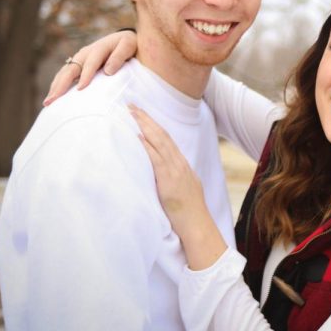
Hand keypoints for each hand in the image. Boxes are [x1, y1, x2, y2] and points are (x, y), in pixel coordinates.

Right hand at [43, 30, 137, 104]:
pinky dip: (57, 85)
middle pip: (70, 69)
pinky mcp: (77, 65)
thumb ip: (119, 56)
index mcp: (98, 49)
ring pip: (64, 73)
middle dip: (61, 85)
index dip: (85, 75)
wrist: (122, 40)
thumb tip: (107, 71)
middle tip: (53, 99)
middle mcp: (84, 54)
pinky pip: (64, 75)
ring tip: (48, 102)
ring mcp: (79, 59)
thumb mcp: (127, 45)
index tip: (80, 89)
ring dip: (55, 87)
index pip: (90, 64)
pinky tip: (53, 97)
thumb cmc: (126, 44)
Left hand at [129, 104, 226, 269]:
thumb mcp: (184, 190)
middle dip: (147, 118)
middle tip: (132, 104)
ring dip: (145, 125)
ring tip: (133, 113)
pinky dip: (148, 146)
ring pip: (159, 142)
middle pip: (162, 135)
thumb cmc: (189, 213)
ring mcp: (175, 171)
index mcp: (183, 165)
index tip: (143, 113)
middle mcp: (180, 164)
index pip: (167, 139)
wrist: (198, 226)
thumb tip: (163, 173)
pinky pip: (156, 159)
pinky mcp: (169, 180)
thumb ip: (174, 178)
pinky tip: (139, 136)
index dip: (154, 125)